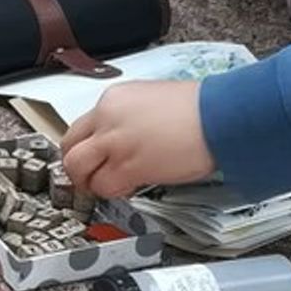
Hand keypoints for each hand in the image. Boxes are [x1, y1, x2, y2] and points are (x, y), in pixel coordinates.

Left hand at [60, 81, 214, 198]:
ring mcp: (115, 142)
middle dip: (76, 167)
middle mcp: (108, 118)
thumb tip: (120, 137)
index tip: (90, 157)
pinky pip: (104, 186)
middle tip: (88, 177)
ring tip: (104, 186)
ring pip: (78, 169)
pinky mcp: (129, 165)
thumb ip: (127, 118)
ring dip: (89, 183)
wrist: (219, 116)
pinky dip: (111, 191)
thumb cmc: (200, 109)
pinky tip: (126, 188)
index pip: (80, 126)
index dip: (84, 147)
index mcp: (113, 98)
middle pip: (70, 147)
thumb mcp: (152, 100)